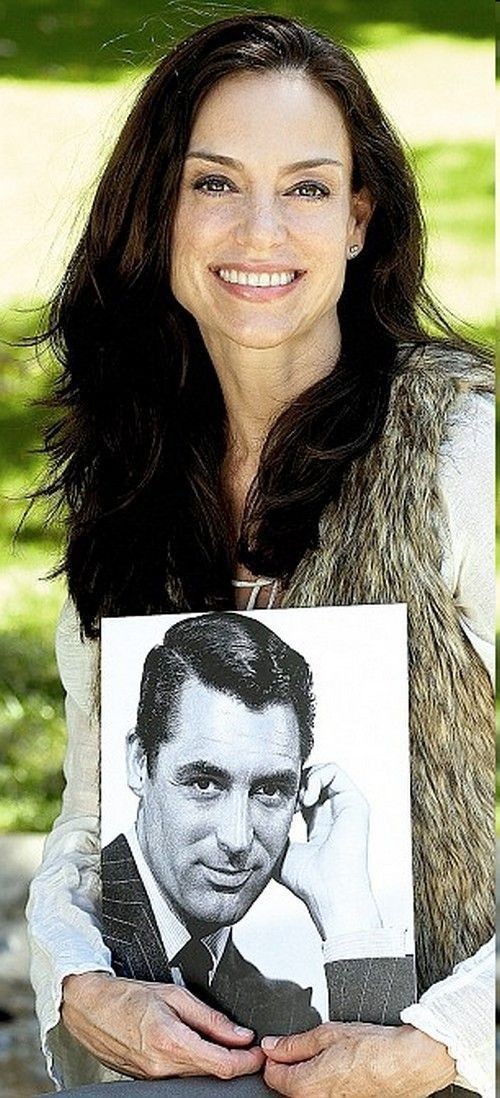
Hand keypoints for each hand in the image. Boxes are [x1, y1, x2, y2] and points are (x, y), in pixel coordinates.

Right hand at [62, 971, 264, 1078]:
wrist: (89, 1008)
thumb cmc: (126, 996)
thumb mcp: (175, 995)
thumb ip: (210, 1018)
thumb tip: (240, 1034)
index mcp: (172, 1043)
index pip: (223, 1065)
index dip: (248, 1060)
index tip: (259, 1052)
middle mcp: (162, 1067)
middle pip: (212, 1073)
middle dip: (235, 1060)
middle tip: (248, 1044)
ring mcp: (153, 1077)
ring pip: (196, 1075)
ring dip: (214, 1061)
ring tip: (225, 1043)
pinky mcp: (147, 1079)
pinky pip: (179, 1075)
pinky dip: (193, 1063)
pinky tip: (196, 1047)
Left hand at [261, 1021, 455, 1096]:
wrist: (409, 1064)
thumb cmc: (374, 1049)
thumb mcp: (327, 1033)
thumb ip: (294, 1043)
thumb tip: (273, 1046)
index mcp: (306, 1086)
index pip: (272, 1074)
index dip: (274, 1054)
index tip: (280, 1043)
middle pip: (289, 1084)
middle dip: (293, 1063)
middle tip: (310, 1044)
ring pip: (310, 1089)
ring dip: (312, 1071)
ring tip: (332, 1052)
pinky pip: (328, 1093)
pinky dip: (329, 1079)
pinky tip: (344, 1064)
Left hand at [277, 763, 379, 938]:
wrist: (330, 893)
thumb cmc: (307, 881)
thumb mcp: (281, 850)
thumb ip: (273, 832)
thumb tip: (254, 819)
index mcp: (318, 825)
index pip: (302, 793)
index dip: (286, 791)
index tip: (273, 802)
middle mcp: (333, 813)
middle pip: (311, 778)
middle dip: (294, 782)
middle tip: (286, 800)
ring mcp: (345, 807)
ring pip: (322, 770)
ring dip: (304, 779)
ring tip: (298, 801)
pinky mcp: (355, 802)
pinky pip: (334, 771)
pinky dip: (316, 777)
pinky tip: (307, 799)